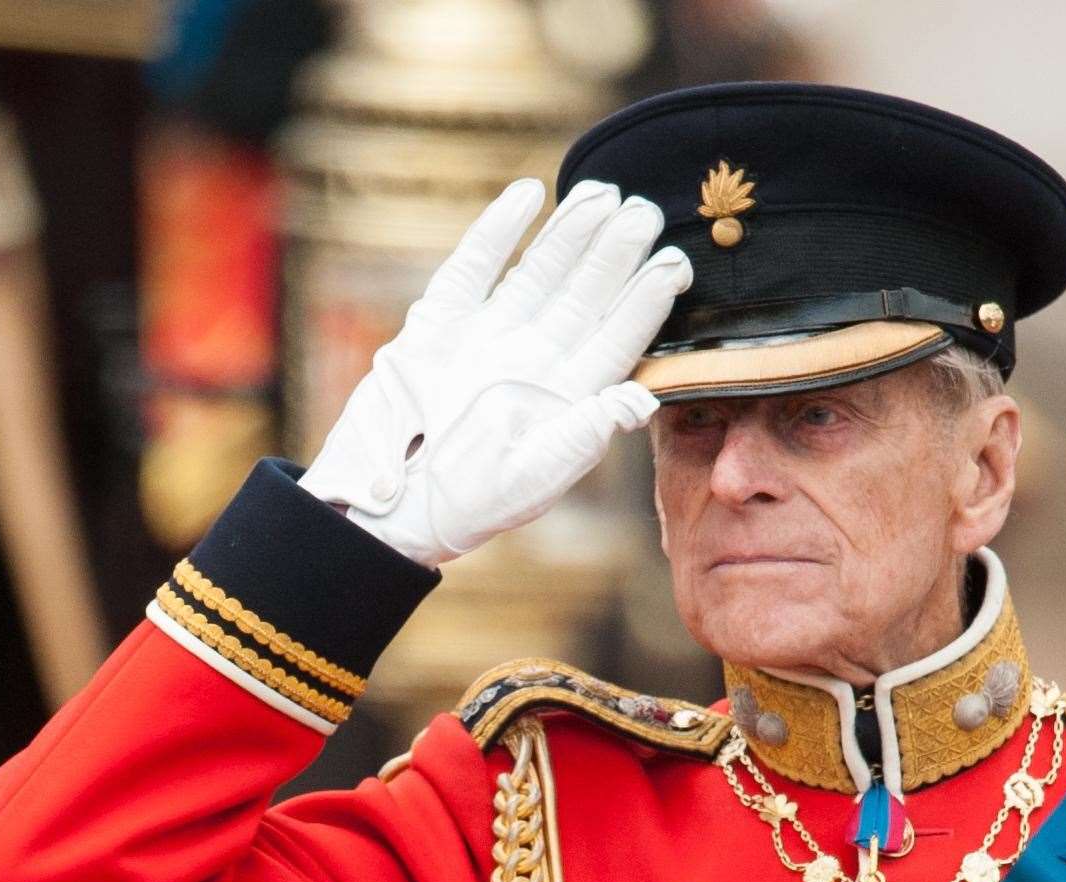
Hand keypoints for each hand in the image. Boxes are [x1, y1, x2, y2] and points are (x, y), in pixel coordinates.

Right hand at [300, 178, 691, 566]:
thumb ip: (583, 435)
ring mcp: (487, 337)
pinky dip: (498, 230)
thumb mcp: (533, 478)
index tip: (676, 263)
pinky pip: (474, 266)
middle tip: (646, 209)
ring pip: (538, 271)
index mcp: (565, 398)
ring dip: (570, 232)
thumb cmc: (468, 502)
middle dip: (615, 252)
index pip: (617, 338)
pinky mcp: (439, 323)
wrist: (388, 504)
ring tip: (602, 193)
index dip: (646, 301)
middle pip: (585, 295)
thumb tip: (639, 400)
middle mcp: (533, 361)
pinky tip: (527, 194)